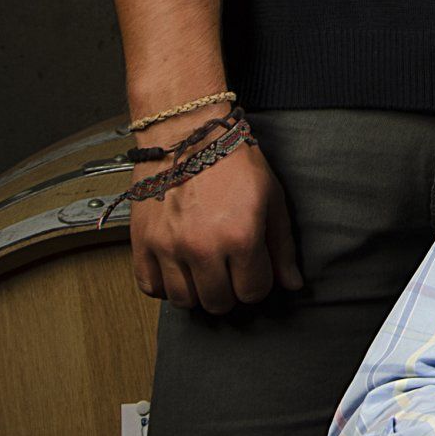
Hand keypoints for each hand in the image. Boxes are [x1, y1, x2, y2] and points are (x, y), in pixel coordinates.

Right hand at [128, 125, 301, 313]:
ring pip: (184, 301)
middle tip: (230, 271)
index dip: (258, 283)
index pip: (254, 291)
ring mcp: (168, 246)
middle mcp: (202, 247)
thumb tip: (292, 283)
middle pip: (219, 302)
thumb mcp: (271, 199)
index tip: (254, 270)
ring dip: (198, 291)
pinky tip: (178, 270)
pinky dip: (165, 286)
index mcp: (240, 236)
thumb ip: (283, 246)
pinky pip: (150, 287)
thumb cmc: (232, 160)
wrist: (188, 133)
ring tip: (205, 270)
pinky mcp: (142, 242)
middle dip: (230, 290)